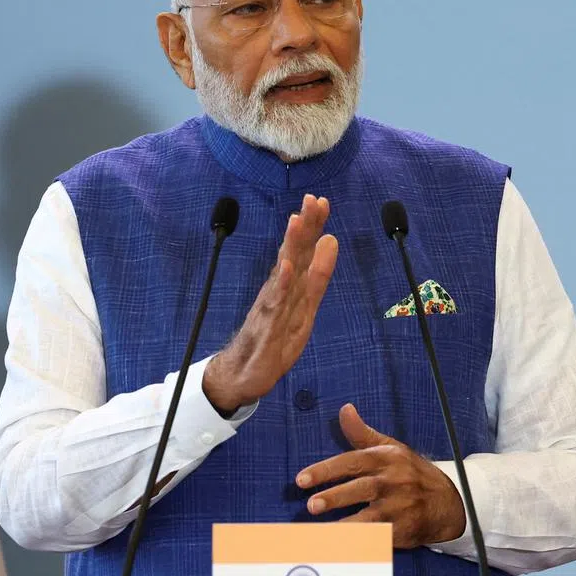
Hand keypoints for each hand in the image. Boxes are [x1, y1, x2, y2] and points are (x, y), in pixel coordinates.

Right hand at [202, 194, 337, 412]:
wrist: (243, 374)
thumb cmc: (273, 339)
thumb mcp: (306, 307)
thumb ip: (318, 276)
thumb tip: (332, 240)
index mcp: (289, 285)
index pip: (303, 251)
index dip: (312, 227)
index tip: (321, 201)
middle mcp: (278, 290)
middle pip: (292, 255)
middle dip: (303, 227)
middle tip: (312, 200)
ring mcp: (270, 307)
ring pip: (283, 273)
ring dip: (290, 248)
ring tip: (297, 222)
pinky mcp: (266, 328)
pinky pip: (274, 304)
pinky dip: (281, 285)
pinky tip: (287, 268)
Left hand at [296, 404, 466, 547]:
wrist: (450, 501)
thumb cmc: (411, 472)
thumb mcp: (390, 448)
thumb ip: (361, 433)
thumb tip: (344, 409)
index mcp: (385, 459)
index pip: (351, 462)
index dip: (325, 470)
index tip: (301, 480)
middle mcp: (392, 482)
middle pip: (360, 489)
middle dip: (335, 497)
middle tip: (311, 505)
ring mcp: (400, 507)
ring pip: (370, 518)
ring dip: (346, 525)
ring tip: (323, 532)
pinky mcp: (405, 529)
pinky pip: (381, 538)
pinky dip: (363, 543)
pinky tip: (344, 547)